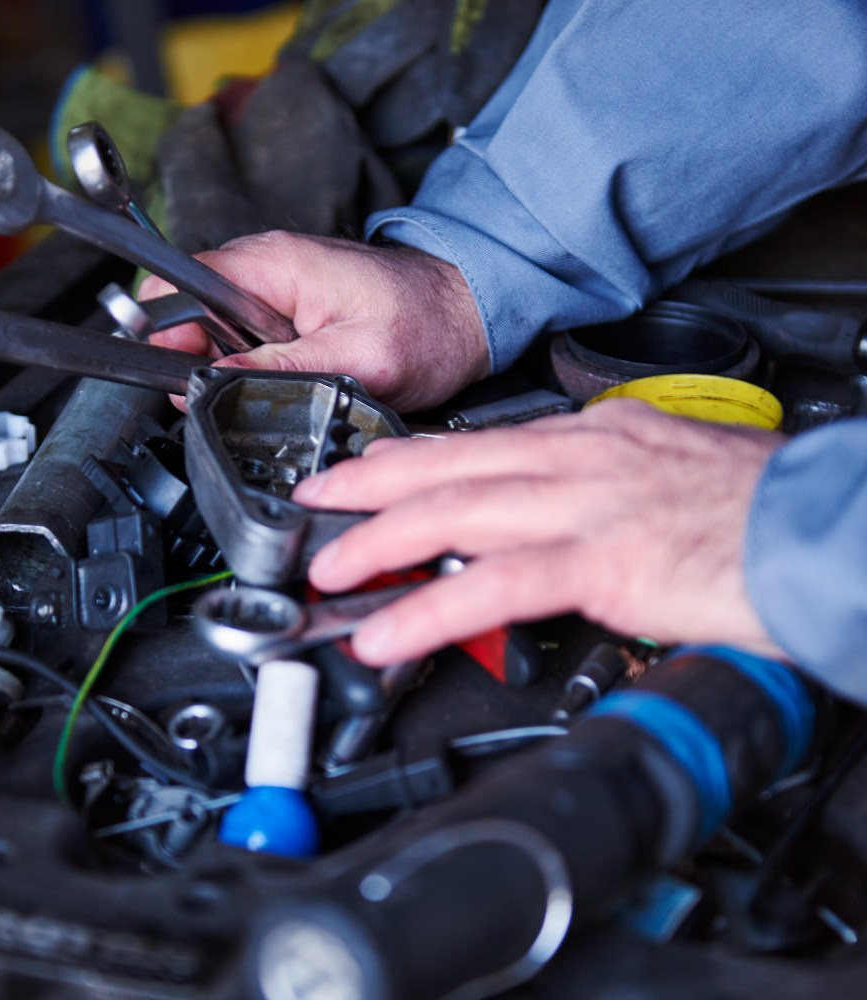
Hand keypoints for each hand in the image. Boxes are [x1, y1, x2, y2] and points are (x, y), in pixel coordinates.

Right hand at [138, 230, 489, 410]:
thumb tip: (218, 385)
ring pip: (217, 333)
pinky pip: (249, 340)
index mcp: (274, 265)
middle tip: (235, 394)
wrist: (468, 313)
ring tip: (277, 385)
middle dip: (199, 359)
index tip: (179, 374)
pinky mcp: (291, 310)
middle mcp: (268, 269)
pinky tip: (288, 379)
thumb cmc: (430, 324)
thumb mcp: (362, 357)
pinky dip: (256, 366)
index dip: (166, 333)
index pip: (180, 285)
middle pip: (190, 313)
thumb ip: (286, 370)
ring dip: (232, 367)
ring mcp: (277, 289)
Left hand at [291, 399, 789, 665]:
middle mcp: (575, 460)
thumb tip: (538, 510)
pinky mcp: (602, 561)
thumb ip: (587, 488)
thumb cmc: (742, 509)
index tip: (364, 471)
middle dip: (369, 487)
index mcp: (588, 440)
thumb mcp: (651, 475)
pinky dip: (429, 609)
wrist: (815, 528)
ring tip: (329, 569)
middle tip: (316, 502)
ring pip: (454, 516)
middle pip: (446, 468)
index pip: (476, 445)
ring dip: (378, 543)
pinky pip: (493, 587)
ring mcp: (584, 506)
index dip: (408, 459)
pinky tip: (387, 631)